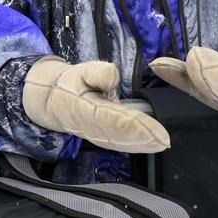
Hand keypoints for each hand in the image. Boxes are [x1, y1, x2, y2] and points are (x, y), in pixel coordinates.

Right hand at [21, 57, 169, 152]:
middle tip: (163, 139)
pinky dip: (137, 147)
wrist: (55, 102)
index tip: (147, 127)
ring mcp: (95, 136)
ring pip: (119, 144)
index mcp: (81, 108)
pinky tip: (153, 145)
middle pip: (116, 135)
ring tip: (162, 143)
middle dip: (140, 138)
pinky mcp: (103, 140)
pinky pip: (120, 145)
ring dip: (141, 145)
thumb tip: (112, 78)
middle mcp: (88, 127)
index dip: (127, 124)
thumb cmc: (71, 84)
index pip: (107, 118)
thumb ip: (97, 73)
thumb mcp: (80, 71)